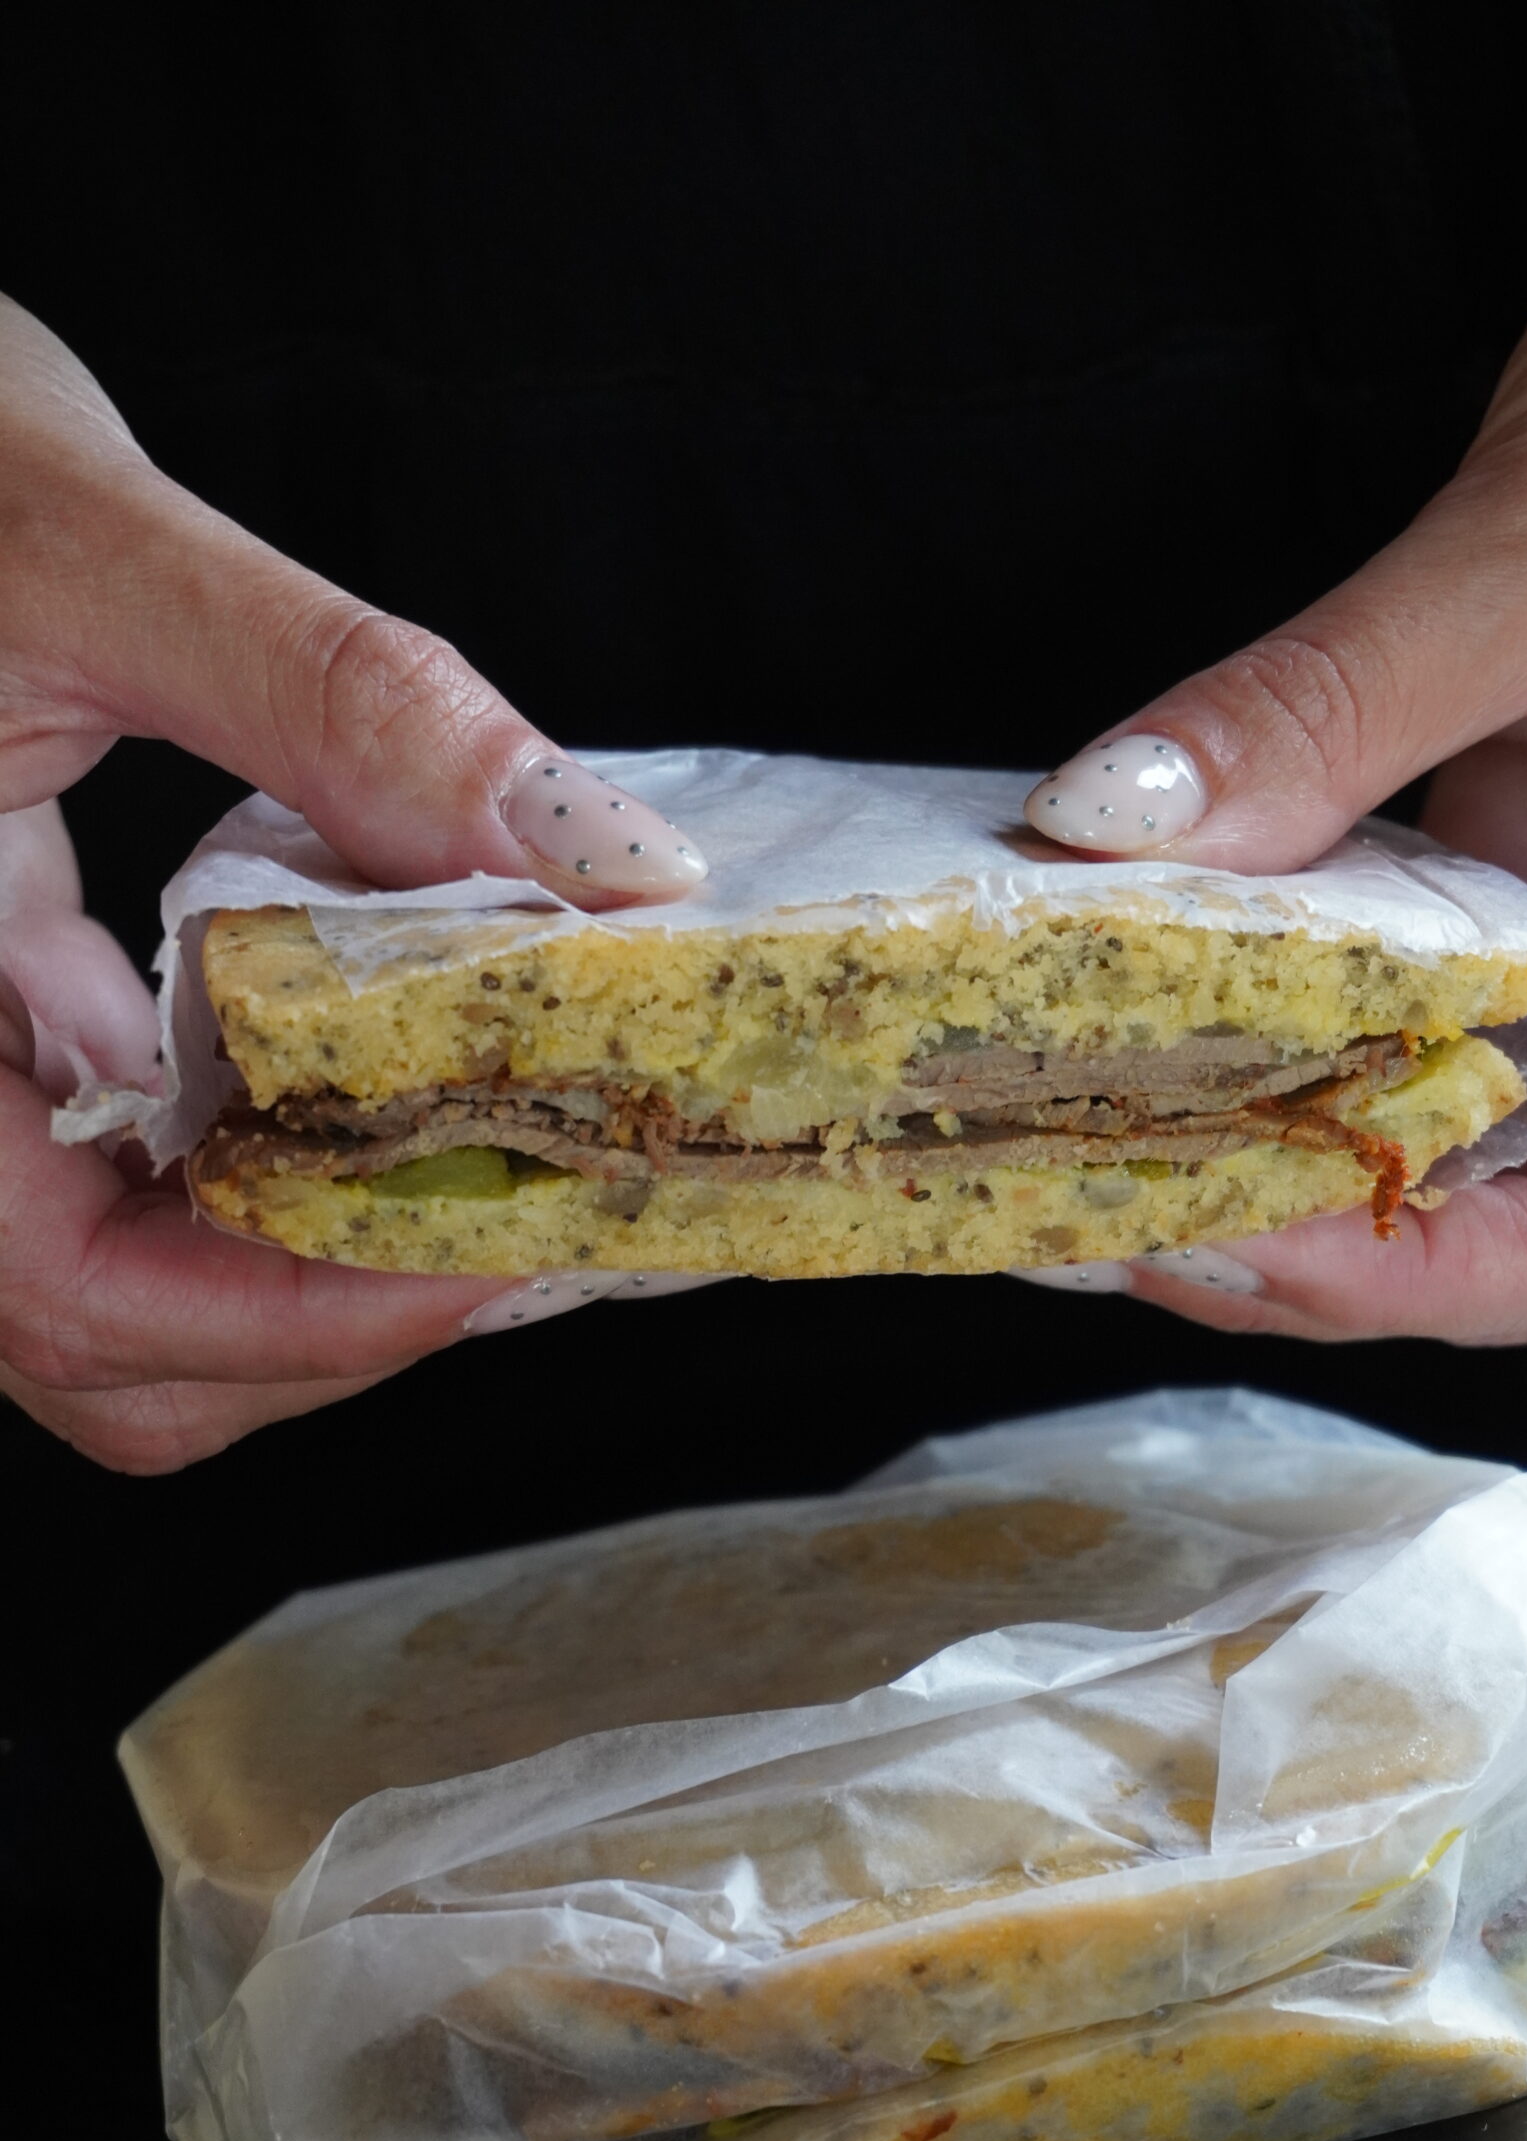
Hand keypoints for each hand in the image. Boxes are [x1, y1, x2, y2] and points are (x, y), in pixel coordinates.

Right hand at [0, 298, 704, 1470]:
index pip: (71, 1294)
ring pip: (118, 1291)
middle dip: (334, 1314)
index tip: (498, 1254)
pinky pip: (114, 1180)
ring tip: (479, 1167)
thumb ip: (336, 704)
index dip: (301, 1317)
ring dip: (307, 1262)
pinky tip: (376, 1088)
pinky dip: (261, 1170)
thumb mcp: (88, 553)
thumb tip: (597, 859)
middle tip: (530, 1222)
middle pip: (115, 1343)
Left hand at [1025, 114, 1526, 1347]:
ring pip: (1449, 1111)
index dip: (1427, 1280)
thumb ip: (1347, 698)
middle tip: (1108, 1210)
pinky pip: (1406, 979)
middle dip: (1314, 1236)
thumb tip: (1125, 816)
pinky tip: (1158, 1003)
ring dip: (1278, 1137)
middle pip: (1523, 1208)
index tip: (1227, 1243)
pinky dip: (1282, 1004)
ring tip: (1103, 1144)